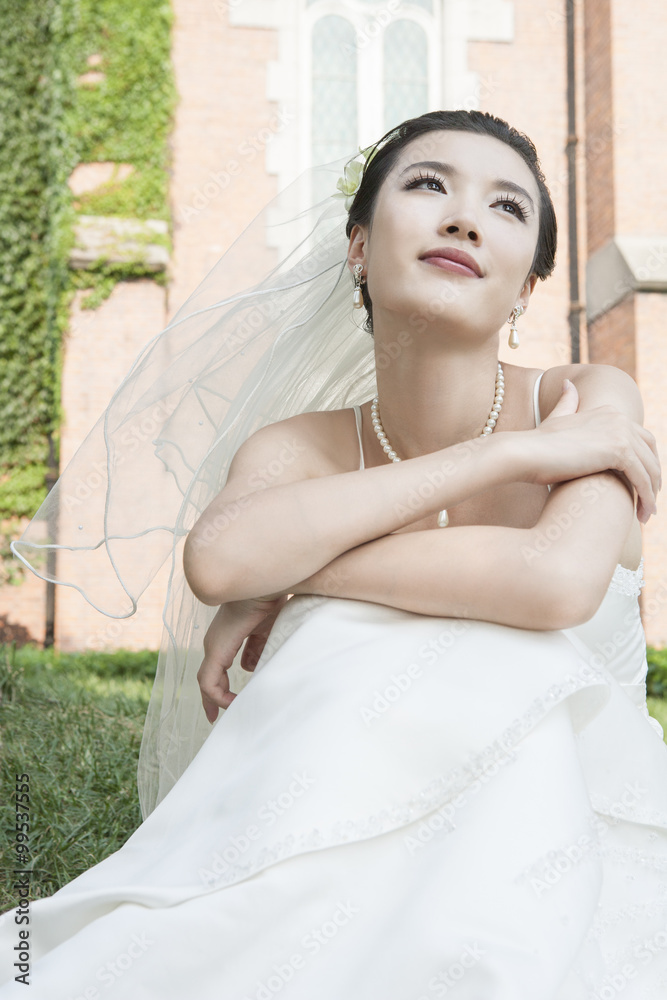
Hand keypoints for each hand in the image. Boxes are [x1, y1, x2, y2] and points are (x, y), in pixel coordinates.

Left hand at [197, 594, 289, 723]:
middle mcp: (215, 643)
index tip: (234, 703)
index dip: (222, 687)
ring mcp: (213, 646)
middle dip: (212, 700)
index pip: (217, 668)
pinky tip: (235, 704)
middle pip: (209, 678)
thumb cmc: (269, 600)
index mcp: (227, 637)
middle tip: (212, 719)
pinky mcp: (216, 650)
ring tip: (234, 711)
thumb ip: (257, 649)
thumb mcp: (266, 631)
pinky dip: (218, 696)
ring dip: (218, 700)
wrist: (263, 582)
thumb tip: (251, 667)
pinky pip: (209, 682)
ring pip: (207, 682)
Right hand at [511, 379, 660, 522]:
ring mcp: (620, 432)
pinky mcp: (618, 451)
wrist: (524, 452)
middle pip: (651, 452)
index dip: (645, 462)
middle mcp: (618, 418)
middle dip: (653, 477)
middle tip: (648, 502)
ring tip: (646, 515)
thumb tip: (569, 383)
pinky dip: (646, 498)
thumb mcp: (556, 419)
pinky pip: (642, 478)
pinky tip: (642, 516)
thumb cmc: (536, 443)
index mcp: (608, 412)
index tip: (641, 484)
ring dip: (652, 493)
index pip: (641, 438)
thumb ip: (567, 403)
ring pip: (650, 468)